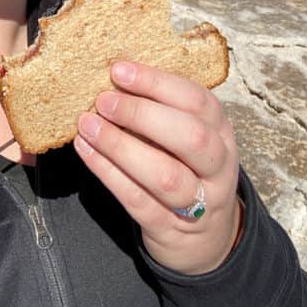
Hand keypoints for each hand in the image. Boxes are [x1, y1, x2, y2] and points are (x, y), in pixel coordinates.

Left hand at [74, 60, 241, 274]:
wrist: (202, 236)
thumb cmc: (185, 167)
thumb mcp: (186, 135)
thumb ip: (160, 109)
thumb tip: (114, 77)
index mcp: (221, 131)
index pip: (198, 101)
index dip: (157, 83)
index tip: (119, 70)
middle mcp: (217, 166)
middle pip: (191, 138)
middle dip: (142, 114)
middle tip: (103, 101)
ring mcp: (199, 202)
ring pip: (165, 175)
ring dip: (120, 146)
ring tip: (87, 125)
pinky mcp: (169, 227)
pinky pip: (137, 199)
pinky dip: (107, 172)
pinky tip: (86, 150)